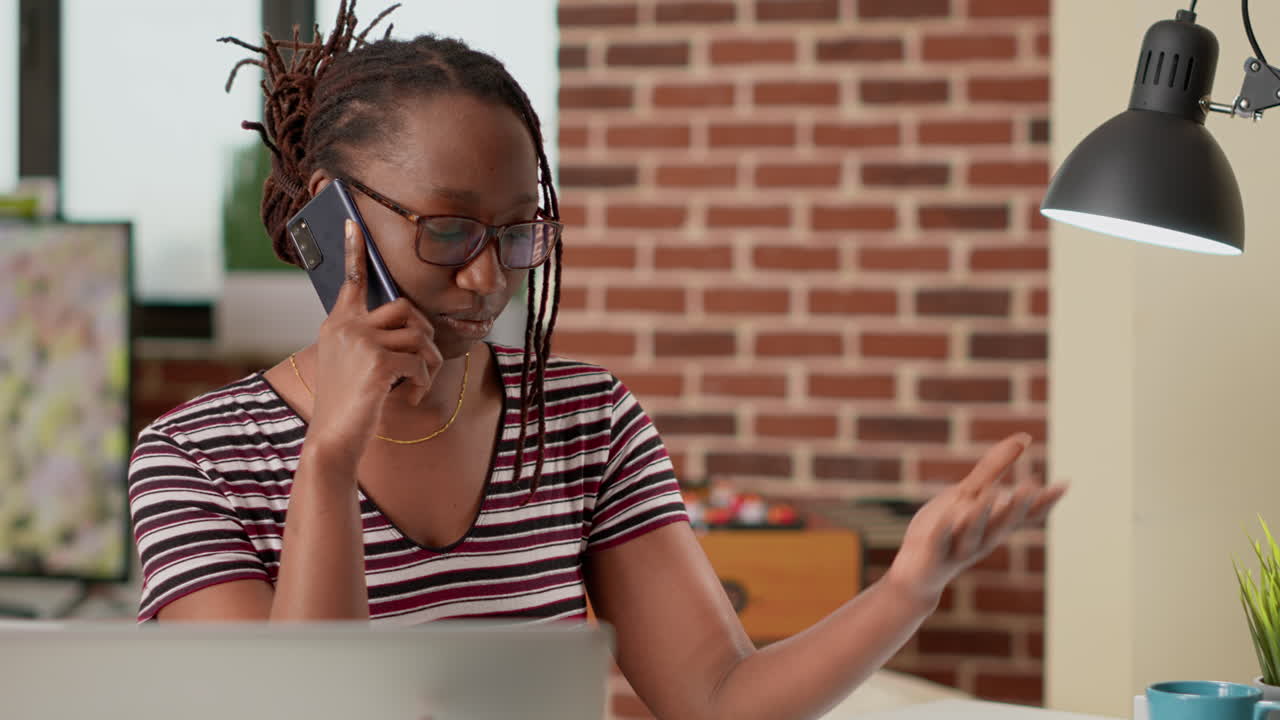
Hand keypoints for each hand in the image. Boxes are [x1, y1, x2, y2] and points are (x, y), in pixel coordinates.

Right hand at [307, 219, 442, 464]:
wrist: (333, 439)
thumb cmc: (350, 403)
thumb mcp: (352, 363)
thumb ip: (368, 338)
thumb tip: (407, 319)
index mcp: (337, 324)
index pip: (350, 281)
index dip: (354, 251)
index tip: (354, 223)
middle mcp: (346, 327)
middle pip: (406, 307)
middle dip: (423, 334)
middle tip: (420, 359)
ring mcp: (360, 342)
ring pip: (419, 336)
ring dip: (427, 364)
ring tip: (413, 383)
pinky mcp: (377, 362)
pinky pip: (420, 362)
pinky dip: (420, 383)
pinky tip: (405, 397)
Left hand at [884, 433, 1066, 606]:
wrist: (918, 571)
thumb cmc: (948, 527)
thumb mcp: (971, 492)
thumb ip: (995, 468)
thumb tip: (1026, 438)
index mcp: (994, 523)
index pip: (1024, 515)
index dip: (1044, 502)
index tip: (1064, 484)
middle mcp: (983, 538)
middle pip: (1003, 523)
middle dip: (1016, 506)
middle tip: (1031, 487)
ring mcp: (958, 548)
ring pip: (973, 533)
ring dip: (982, 515)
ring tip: (991, 494)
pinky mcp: (933, 553)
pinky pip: (940, 541)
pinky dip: (945, 529)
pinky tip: (949, 516)